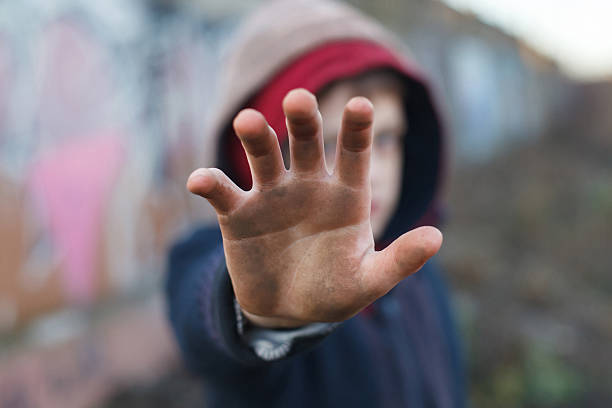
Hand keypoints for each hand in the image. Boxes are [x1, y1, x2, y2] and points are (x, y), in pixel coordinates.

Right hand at [188, 89, 441, 327]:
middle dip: (303, 120)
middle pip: (306, 143)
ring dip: (255, 137)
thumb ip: (398, 261)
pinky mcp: (238, 215)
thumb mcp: (368, 281)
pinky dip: (211, 183)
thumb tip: (437, 238)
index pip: (354, 155)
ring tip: (247, 121)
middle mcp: (308, 185)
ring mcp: (272, 196)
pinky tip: (199, 181)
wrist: (289, 310)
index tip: (362, 105)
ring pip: (264, 157)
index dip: (356, 130)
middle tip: (298, 100)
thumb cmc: (334, 290)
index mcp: (346, 195)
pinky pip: (223, 193)